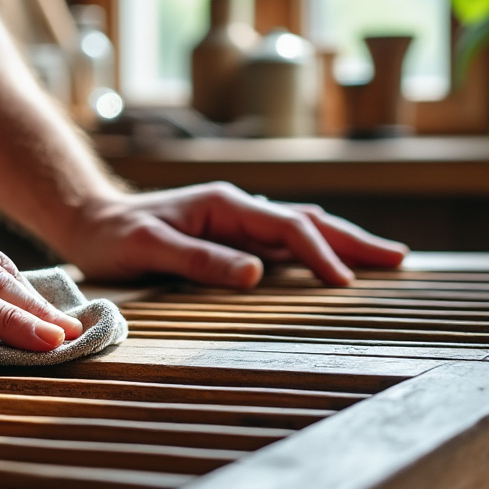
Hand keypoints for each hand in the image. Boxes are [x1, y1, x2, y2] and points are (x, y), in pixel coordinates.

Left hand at [60, 182, 407, 287]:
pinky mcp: (231, 237)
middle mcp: (237, 208)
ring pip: (302, 229)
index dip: (319, 254)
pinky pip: (284, 242)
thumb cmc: (113, 237)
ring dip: (342, 242)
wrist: (89, 221)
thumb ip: (199, 259)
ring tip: (383, 259)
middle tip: (398, 259)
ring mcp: (237, 221)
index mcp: (224, 204)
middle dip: (354, 240)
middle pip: (309, 221)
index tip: (345, 283)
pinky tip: (334, 262)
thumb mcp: (149, 248)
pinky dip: (316, 250)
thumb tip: (254, 274)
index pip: (288, 227)